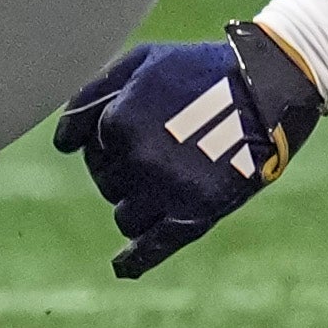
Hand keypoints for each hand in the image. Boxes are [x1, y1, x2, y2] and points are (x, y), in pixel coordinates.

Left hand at [56, 20, 322, 277]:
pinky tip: (122, 266)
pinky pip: (150, 248)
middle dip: (123, 169)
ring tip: (168, 178)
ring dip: (137, 202)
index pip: (88, 146)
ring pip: (124, 215)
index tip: (138, 127)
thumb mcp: (141, 61)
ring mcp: (165, 191)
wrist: (266, 88)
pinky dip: (134, 260)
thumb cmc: (198, 69)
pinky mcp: (194, 215)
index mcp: (118, 121)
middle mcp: (137, 160)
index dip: (109, 138)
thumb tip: (61, 143)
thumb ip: (91, 95)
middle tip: (161, 148)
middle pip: (106, 181)